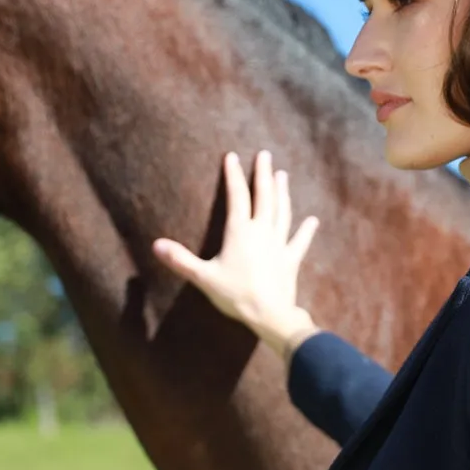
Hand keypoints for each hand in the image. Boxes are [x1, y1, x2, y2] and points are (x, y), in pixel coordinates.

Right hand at [153, 150, 321, 360]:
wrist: (269, 315)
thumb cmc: (235, 295)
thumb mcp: (204, 278)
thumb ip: (181, 260)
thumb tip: (156, 245)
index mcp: (240, 232)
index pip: (236, 197)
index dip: (233, 176)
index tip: (231, 157)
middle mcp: (262, 232)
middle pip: (264, 197)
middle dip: (263, 174)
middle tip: (265, 155)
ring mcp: (279, 244)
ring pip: (282, 212)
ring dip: (282, 193)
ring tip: (283, 176)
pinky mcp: (290, 260)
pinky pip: (299, 241)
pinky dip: (306, 230)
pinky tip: (312, 220)